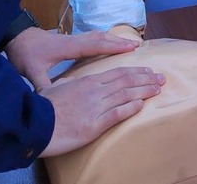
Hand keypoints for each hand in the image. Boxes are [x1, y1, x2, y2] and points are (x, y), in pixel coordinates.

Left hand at [4, 27, 143, 89]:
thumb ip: (43, 85)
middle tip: (138, 46)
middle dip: (120, 42)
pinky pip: (92, 38)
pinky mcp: (69, 39)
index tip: (131, 47)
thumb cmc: (25, 54)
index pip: (96, 46)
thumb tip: (52, 101)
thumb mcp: (32, 72)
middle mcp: (74, 41)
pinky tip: (108, 43)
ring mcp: (72, 38)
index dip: (114, 47)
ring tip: (129, 44)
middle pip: (101, 39)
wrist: (15, 37)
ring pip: (98, 36)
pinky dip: (104, 39)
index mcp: (69, 48)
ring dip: (114, 39)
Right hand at [40, 65, 164, 156]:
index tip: (148, 71)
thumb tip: (71, 84)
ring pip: (126, 95)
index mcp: (88, 82)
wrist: (34, 124)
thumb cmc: (42, 107)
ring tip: (158, 89)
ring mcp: (96, 107)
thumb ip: (69, 85)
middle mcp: (95, 91)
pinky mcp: (94, 124)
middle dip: (147, 79)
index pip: (118, 73)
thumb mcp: (56, 89)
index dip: (136, 71)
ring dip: (145, 91)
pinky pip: (117, 114)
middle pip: (127, 81)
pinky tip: (141, 105)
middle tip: (162, 78)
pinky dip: (131, 108)